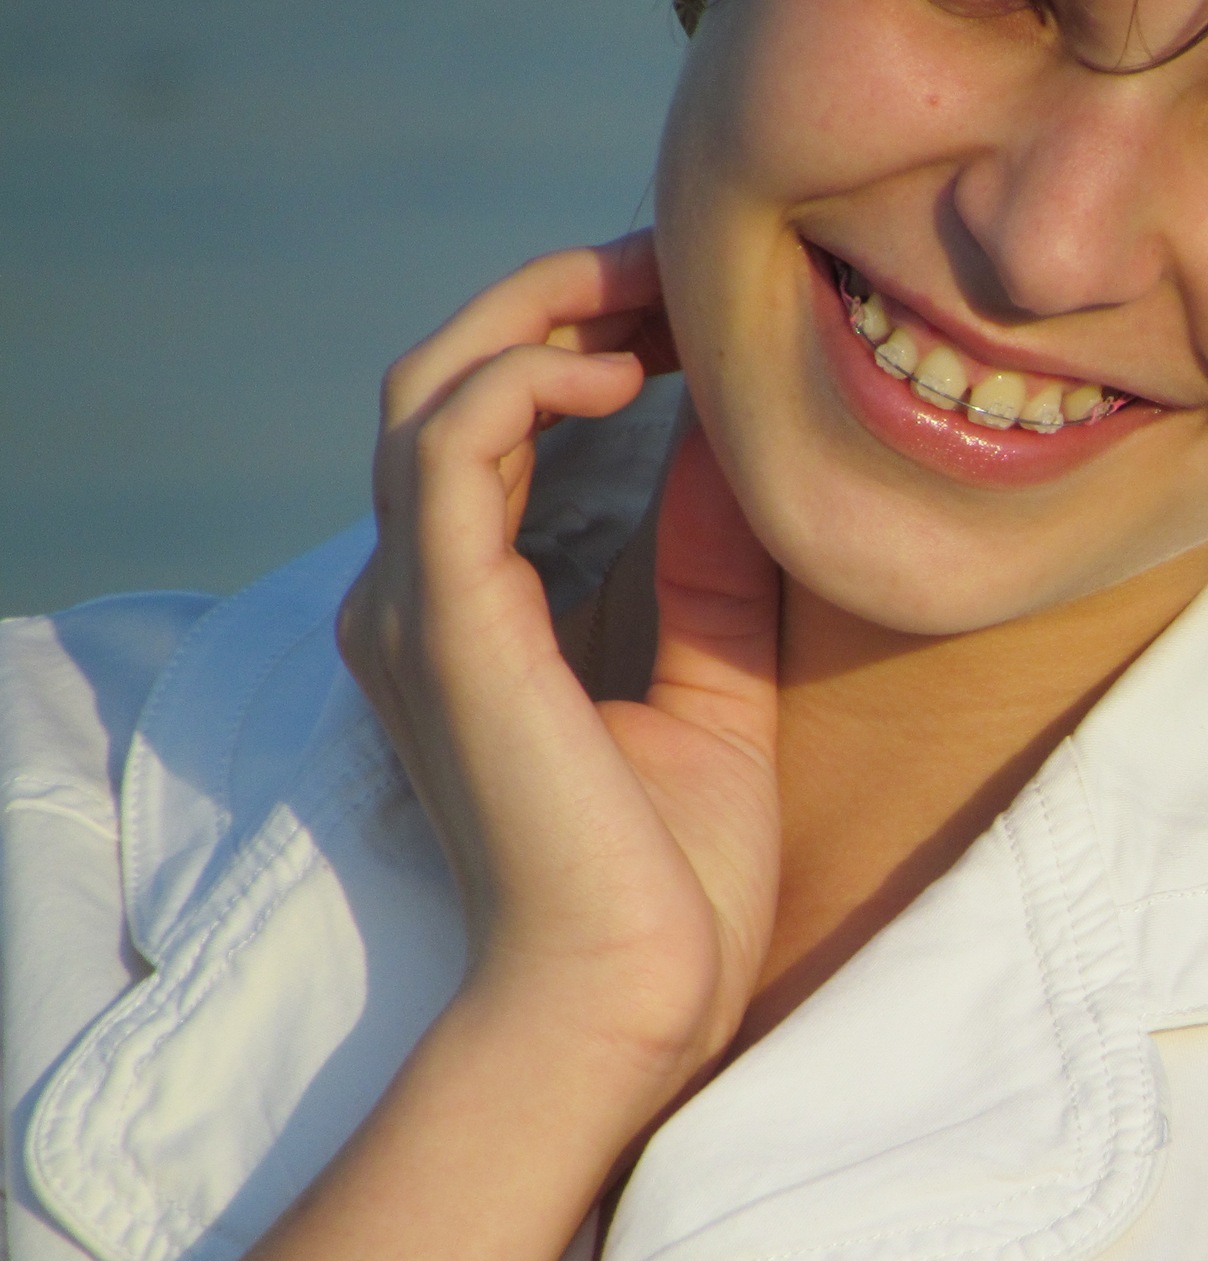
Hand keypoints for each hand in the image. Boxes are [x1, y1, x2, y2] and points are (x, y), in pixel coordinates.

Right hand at [337, 233, 781, 1112]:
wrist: (634, 1000)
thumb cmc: (670, 872)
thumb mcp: (714, 678)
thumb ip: (708, 563)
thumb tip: (734, 444)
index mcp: (471, 613)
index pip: (489, 423)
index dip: (578, 336)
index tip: (687, 305)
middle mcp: (422, 598)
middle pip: (445, 380)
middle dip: (555, 297)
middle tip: (666, 260)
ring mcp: (420, 607)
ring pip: (429, 388)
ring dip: (539, 310)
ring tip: (653, 289)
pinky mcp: (446, 622)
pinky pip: (450, 447)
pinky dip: (523, 377)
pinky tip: (622, 368)